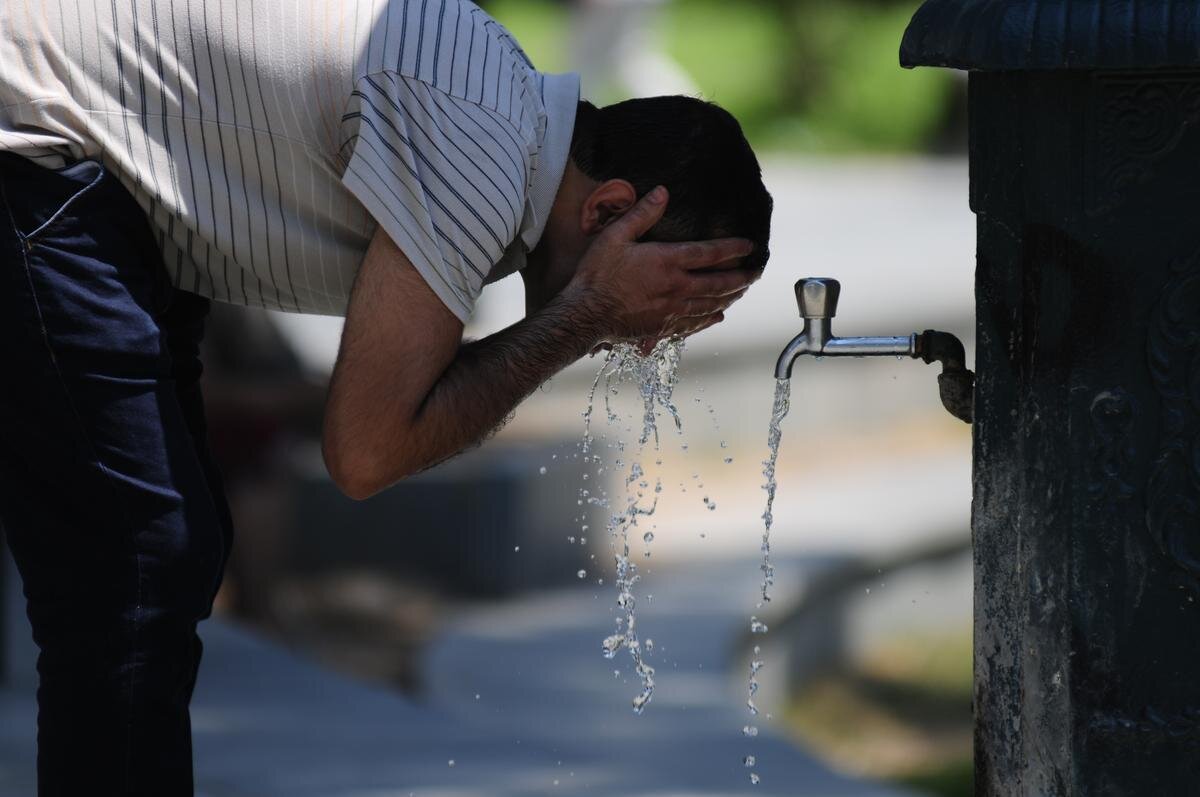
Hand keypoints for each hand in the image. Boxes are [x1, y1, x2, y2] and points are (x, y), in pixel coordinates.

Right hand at [565, 186, 757, 347]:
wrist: (585, 314)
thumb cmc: (597, 274)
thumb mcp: (615, 236)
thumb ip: (642, 214)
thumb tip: (662, 193)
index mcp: (668, 262)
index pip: (710, 253)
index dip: (733, 248)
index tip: (750, 245)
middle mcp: (676, 288)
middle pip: (719, 283)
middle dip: (741, 277)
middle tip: (756, 272)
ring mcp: (672, 311)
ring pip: (710, 304)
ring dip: (730, 297)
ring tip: (742, 292)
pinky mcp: (663, 328)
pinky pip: (694, 324)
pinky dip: (709, 319)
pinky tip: (717, 316)